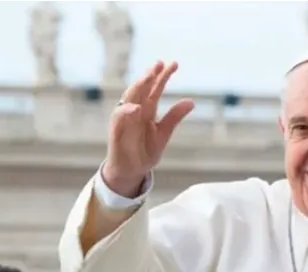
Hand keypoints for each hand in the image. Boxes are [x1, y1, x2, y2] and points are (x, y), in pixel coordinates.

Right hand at [103, 60, 194, 196]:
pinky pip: (119, 118)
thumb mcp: (163, 133)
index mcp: (147, 110)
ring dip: (138, 87)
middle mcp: (135, 110)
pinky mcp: (116, 131)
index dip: (163, 76)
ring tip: (149, 77)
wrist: (131, 171)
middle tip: (159, 64)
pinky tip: (136, 108)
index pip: (155, 88)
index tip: (173, 64)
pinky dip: (127, 112)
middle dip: (150, 76)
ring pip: (130, 98)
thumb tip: (191, 101)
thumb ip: (174, 117)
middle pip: (142, 89)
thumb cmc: (145, 151)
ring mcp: (125, 119)